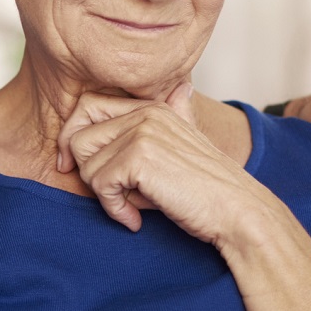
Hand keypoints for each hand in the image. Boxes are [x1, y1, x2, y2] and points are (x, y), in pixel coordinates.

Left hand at [56, 87, 282, 251]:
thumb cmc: (207, 189)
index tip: (76, 166)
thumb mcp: (184, 146)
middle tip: (109, 194)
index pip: (87, 106)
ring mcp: (142, 133)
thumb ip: (169, 121)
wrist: (237, 211)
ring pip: (84, 163)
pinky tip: (135, 219)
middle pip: (77, 135)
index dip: (73, 137)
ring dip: (103, 194)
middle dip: (85, 170)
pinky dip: (113, 209)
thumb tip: (180, 90)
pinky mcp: (139, 158)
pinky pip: (99, 185)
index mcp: (152, 107)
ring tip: (129, 207)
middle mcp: (145, 113)